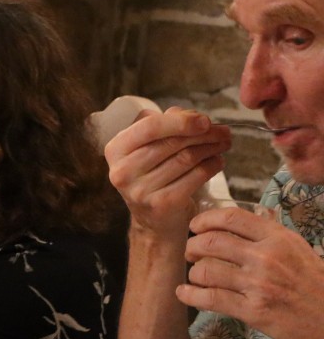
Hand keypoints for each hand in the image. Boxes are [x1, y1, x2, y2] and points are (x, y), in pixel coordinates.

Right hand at [104, 107, 230, 240]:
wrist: (152, 221)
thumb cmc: (152, 176)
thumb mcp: (147, 148)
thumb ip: (164, 126)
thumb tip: (191, 116)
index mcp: (116, 150)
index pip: (149, 127)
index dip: (180, 121)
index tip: (204, 120)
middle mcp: (123, 171)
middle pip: (171, 142)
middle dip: (203, 134)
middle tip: (223, 131)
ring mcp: (141, 190)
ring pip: (185, 158)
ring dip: (210, 148)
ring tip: (223, 143)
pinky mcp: (162, 204)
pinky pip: (195, 177)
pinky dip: (211, 166)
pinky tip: (217, 161)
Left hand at [179, 206, 323, 338]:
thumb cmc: (313, 283)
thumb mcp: (296, 248)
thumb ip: (266, 233)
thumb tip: (235, 220)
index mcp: (277, 238)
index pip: (231, 217)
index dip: (205, 219)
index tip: (194, 226)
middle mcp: (267, 257)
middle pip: (211, 242)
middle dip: (192, 246)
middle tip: (190, 252)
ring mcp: (259, 285)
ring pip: (207, 270)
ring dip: (193, 273)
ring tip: (195, 276)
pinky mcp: (254, 311)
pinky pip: (211, 298)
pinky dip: (190, 295)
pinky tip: (184, 293)